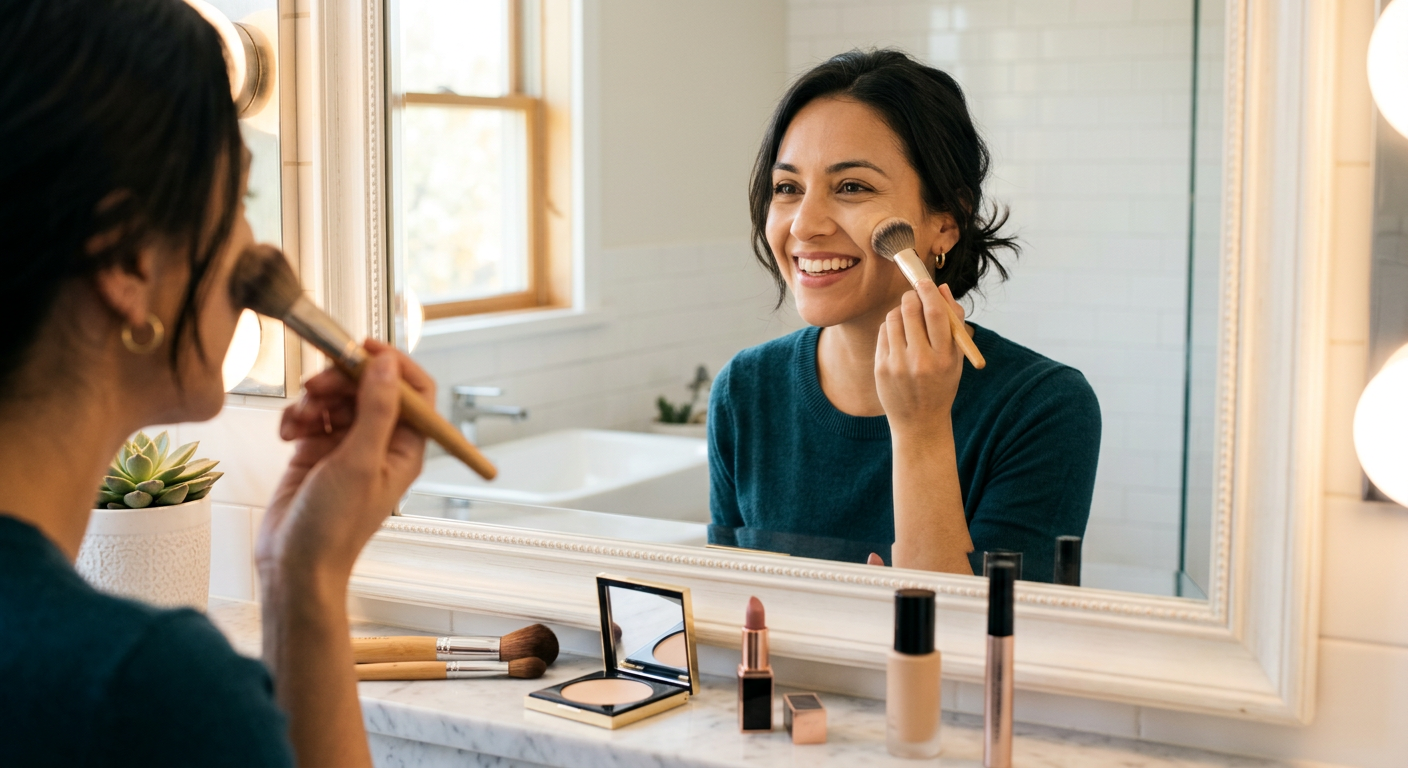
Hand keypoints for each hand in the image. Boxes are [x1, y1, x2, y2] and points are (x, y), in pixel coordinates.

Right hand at [256, 339, 432, 584]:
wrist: (294, 564)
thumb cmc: (334, 526)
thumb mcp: (360, 461)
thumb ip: (376, 409)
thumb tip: (386, 365)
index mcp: (406, 447)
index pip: (415, 392)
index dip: (393, 365)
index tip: (363, 348)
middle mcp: (380, 444)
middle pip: (369, 388)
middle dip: (341, 381)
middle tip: (315, 386)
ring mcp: (348, 447)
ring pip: (336, 399)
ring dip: (314, 401)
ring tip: (299, 421)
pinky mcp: (317, 452)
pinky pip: (311, 417)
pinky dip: (298, 419)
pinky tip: (288, 435)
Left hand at [874, 281, 964, 435]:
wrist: (919, 421)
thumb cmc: (942, 383)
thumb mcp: (956, 357)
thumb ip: (952, 321)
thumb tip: (942, 288)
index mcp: (944, 357)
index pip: (935, 314)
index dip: (928, 292)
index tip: (924, 281)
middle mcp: (920, 361)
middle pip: (910, 311)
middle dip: (911, 297)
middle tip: (914, 295)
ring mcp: (898, 365)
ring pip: (893, 318)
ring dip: (900, 311)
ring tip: (908, 319)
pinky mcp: (881, 368)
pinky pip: (883, 332)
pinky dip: (891, 327)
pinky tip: (899, 337)